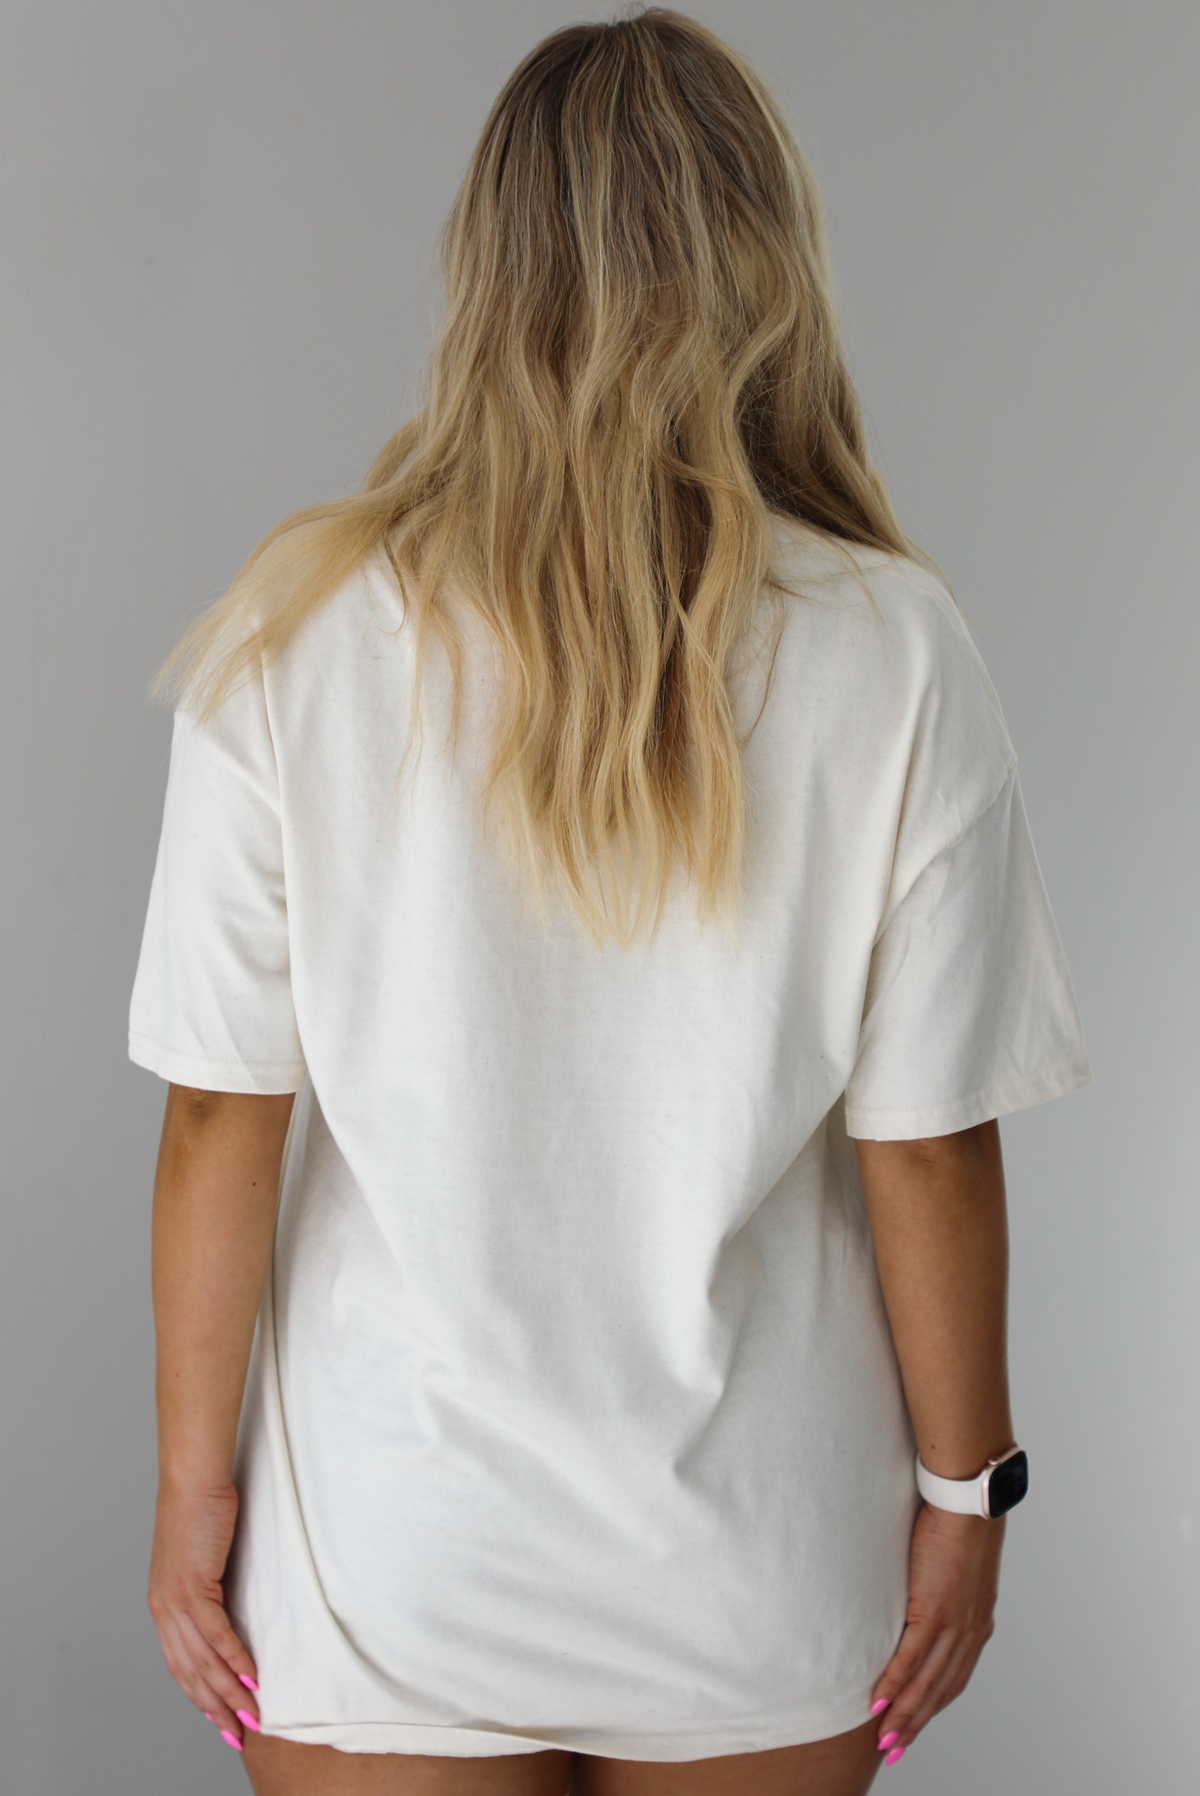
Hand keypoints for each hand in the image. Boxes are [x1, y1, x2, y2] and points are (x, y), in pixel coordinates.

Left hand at [147, 1476, 260, 1751]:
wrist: (193, 1476)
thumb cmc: (200, 1506)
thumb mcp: (201, 1555)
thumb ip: (209, 1584)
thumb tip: (229, 1605)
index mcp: (163, 1604)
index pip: (180, 1663)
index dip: (200, 1697)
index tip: (220, 1721)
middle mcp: (164, 1608)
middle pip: (190, 1673)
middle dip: (215, 1709)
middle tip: (238, 1735)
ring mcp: (177, 1600)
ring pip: (203, 1662)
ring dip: (229, 1694)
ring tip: (252, 1717)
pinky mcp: (195, 1586)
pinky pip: (217, 1635)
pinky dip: (235, 1662)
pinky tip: (252, 1680)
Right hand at [869, 1501, 1003, 1763]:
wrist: (968, 1503)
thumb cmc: (959, 1524)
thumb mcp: (957, 1568)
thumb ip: (942, 1590)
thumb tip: (921, 1594)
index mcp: (976, 1624)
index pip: (955, 1678)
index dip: (934, 1705)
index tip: (915, 1724)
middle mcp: (969, 1632)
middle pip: (941, 1691)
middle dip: (918, 1723)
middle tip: (895, 1749)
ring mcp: (953, 1625)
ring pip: (927, 1683)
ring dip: (905, 1715)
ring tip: (885, 1738)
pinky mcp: (934, 1611)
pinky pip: (911, 1658)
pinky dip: (895, 1684)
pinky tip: (879, 1701)